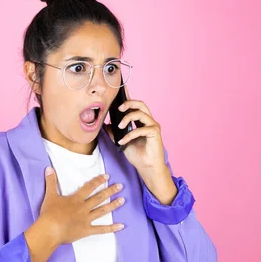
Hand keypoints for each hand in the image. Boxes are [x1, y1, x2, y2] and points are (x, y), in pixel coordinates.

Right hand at [38, 167, 124, 244]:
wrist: (50, 230)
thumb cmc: (49, 213)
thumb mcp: (50, 195)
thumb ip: (51, 181)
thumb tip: (49, 168)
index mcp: (76, 199)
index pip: (89, 187)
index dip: (98, 181)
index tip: (107, 176)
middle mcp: (84, 208)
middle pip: (99, 198)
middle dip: (110, 191)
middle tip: (120, 186)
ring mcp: (86, 220)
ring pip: (102, 211)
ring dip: (113, 205)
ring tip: (122, 200)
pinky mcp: (86, 231)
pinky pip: (101, 230)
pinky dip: (111, 228)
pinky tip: (121, 226)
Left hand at [105, 86, 176, 204]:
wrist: (147, 168)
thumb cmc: (137, 155)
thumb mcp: (122, 142)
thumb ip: (115, 133)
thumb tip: (105, 125)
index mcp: (142, 122)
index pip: (135, 106)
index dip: (128, 98)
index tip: (120, 93)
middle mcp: (149, 121)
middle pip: (141, 104)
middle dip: (129, 103)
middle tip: (119, 108)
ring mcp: (153, 126)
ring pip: (141, 114)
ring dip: (128, 118)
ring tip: (119, 126)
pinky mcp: (155, 133)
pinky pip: (141, 129)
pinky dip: (130, 135)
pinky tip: (123, 141)